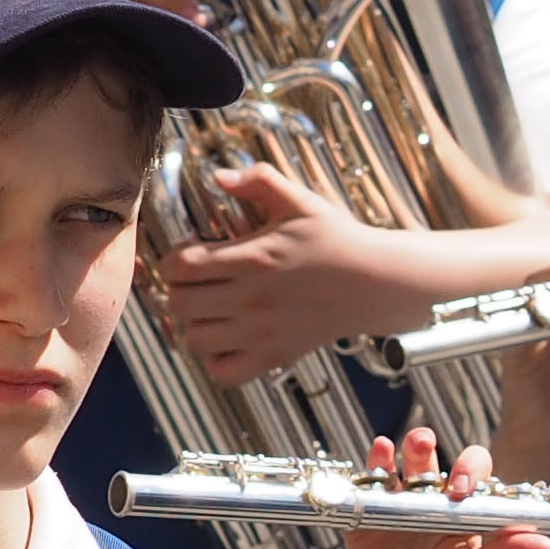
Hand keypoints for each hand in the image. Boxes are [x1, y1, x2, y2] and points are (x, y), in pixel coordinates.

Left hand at [163, 162, 416, 379]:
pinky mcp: (276, 357)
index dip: (173, 260)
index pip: (181, 266)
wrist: (376, 281)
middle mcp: (252, 299)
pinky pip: (224, 372)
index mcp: (253, 258)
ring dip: (195, 324)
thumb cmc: (337, 239)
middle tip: (194, 283)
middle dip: (178, 290)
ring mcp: (262, 332)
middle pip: (179, 304)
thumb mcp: (299, 200)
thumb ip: (257, 180)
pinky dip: (215, 360)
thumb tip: (218, 176)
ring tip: (209, 311)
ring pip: (195, 340)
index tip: (188, 256)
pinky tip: (226, 340)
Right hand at [335, 428, 549, 548]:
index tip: (461, 488)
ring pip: (397, 472)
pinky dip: (366, 474)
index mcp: (459, 517)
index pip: (471, 477)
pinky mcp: (364, 523)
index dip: (468, 471)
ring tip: (394, 446)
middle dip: (425, 449)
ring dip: (396, 453)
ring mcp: (395, 512)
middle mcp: (428, 507)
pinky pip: (365, 493)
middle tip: (423, 444)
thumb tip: (545, 544)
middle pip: (429, 465)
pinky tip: (374, 456)